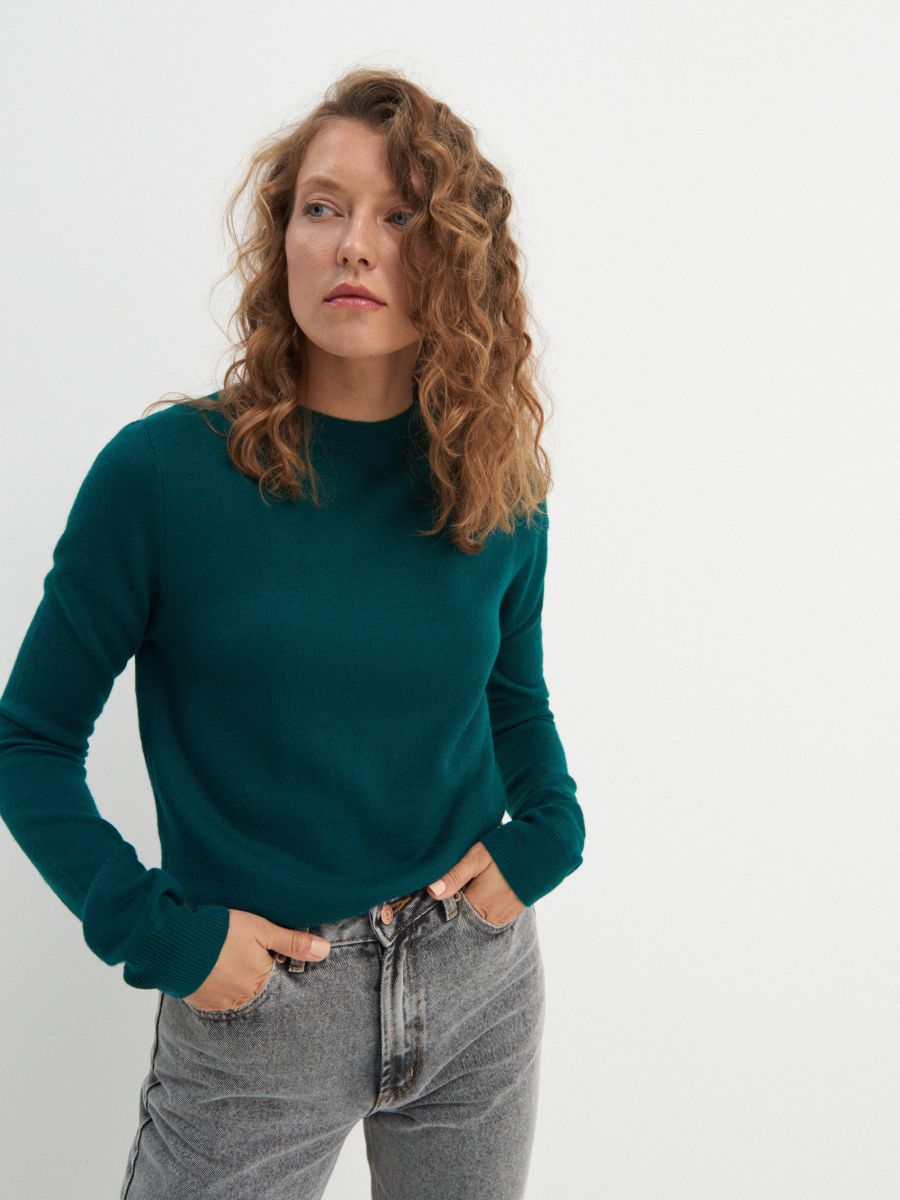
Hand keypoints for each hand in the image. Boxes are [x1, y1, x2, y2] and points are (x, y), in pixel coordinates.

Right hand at [181, 908, 331, 1011]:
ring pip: (237, 993)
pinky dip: (218, 985)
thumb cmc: (221, 933)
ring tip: (228, 959)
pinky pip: (217, 997)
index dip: (277, 963)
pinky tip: (213, 969)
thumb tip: (324, 952)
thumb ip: (293, 942)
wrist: (175, 943)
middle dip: (255, 973)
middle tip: (243, 954)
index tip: (270, 953)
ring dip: (236, 979)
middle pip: (259, 987)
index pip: (280, 979)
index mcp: (262, 982)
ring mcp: (220, 1003)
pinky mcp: (200, 1003)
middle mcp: (243, 999)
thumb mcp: (262, 930)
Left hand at [426, 841, 524, 925]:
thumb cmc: (508, 849)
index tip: (439, 884)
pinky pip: (489, 914)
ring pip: (476, 915)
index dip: (444, 898)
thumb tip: (432, 892)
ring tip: (472, 883)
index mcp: (479, 904)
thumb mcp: (478, 856)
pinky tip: (483, 887)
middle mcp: (491, 917)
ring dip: (470, 903)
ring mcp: (503, 917)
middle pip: (463, 915)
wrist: (545, 849)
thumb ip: (455, 874)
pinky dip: (482, 904)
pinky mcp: (512, 914)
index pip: (451, 910)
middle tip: (458, 881)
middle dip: (457, 901)